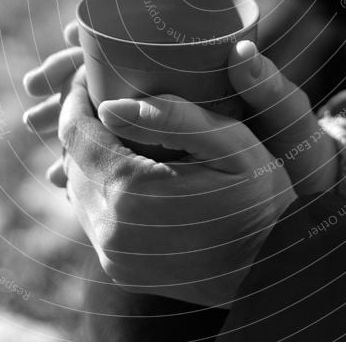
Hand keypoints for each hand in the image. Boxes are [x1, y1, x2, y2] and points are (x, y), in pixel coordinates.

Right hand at [23, 23, 337, 195]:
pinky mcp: (164, 160)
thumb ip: (269, 86)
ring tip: (33, 127)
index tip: (66, 37)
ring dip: (68, 119)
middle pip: (112, 76)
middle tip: (32, 89)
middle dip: (68, 79)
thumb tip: (240, 49)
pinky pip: (117, 155)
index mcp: (202, 71)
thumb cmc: (300, 145)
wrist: (309, 193)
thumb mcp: (287, 115)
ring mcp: (170, 127)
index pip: (143, 42)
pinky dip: (89, 160)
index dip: (103, 35)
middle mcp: (180, 93)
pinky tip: (61, 173)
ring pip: (107, 115)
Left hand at [51, 67, 295, 306]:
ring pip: (78, 190)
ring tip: (116, 129)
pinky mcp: (121, 270)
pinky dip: (102, 188)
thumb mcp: (230, 143)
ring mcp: (114, 255)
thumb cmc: (260, 194)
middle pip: (71, 161)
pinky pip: (93, 218)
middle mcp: (112, 228)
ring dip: (90, 157)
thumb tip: (109, 106)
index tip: (89, 75)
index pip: (76, 131)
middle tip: (104, 95)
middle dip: (82, 124)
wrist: (274, 265)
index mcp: (132, 189)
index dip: (75, 97)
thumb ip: (172, 118)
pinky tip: (127, 168)